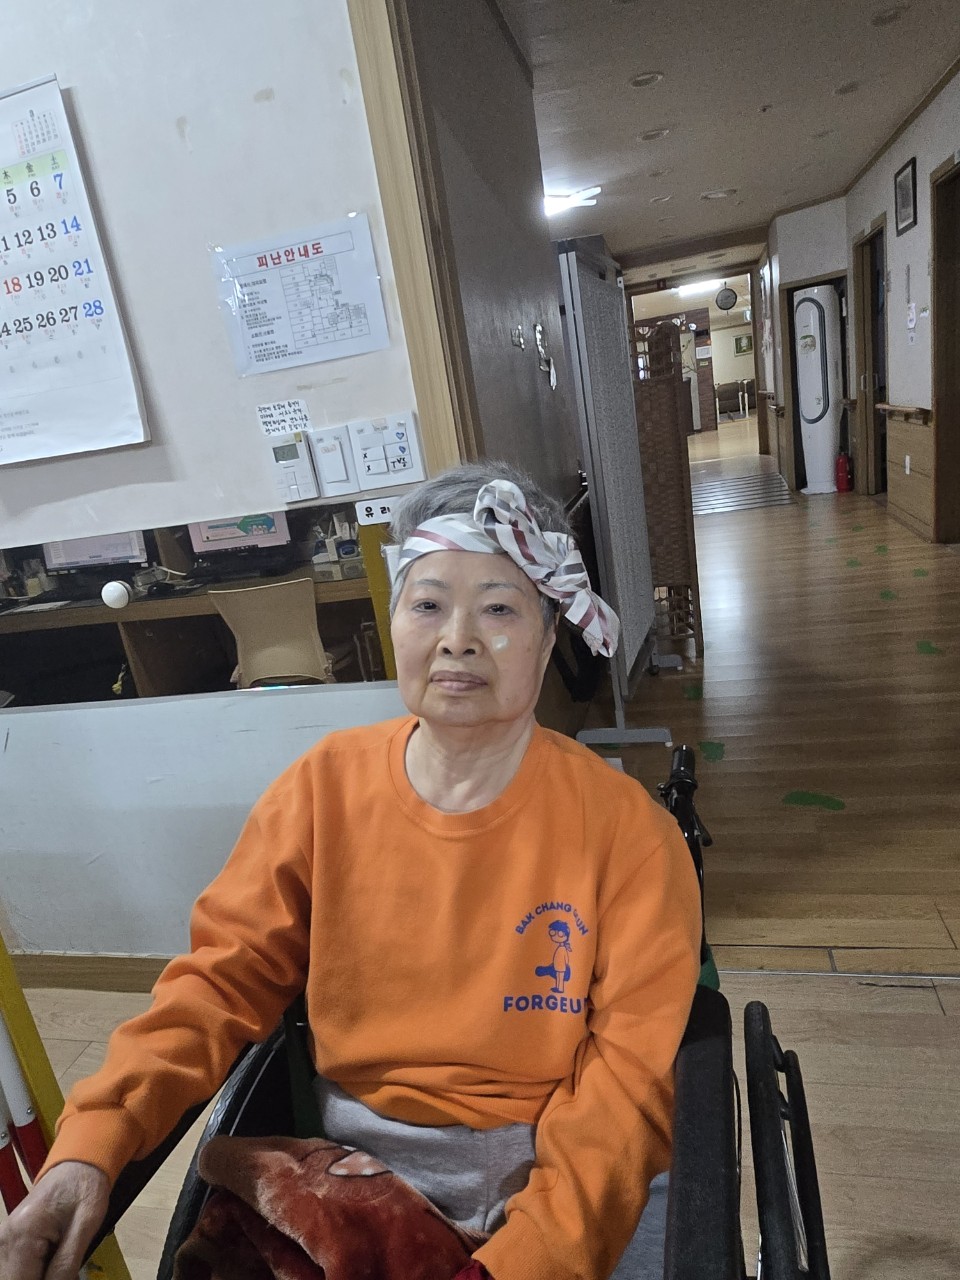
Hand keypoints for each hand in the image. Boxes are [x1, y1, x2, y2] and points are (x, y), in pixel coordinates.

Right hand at [0, 1161, 108, 1279]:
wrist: (79, 1164)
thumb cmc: (84, 1189)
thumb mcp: (84, 1228)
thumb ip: (65, 1265)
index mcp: (21, 1237)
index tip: (64, 1277)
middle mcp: (4, 1241)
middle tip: (65, 1271)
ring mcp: (4, 1242)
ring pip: (15, 1277)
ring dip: (38, 1276)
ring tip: (60, 1266)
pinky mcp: (10, 1242)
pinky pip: (17, 1269)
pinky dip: (34, 1272)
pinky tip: (52, 1263)